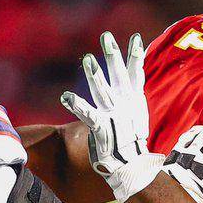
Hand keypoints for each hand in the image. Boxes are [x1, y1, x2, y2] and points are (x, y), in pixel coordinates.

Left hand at [60, 32, 162, 202]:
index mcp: (134, 100)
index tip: (135, 37)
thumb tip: (131, 80)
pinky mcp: (101, 128)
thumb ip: (131, 95)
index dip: (135, 55)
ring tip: (87, 59)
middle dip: (113, 56)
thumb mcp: (137, 114)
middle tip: (105, 37)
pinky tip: (65, 96)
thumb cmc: (131, 138)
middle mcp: (124, 104)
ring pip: (102, 91)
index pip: (135, 73)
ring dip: (95, 76)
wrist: (131, 165)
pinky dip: (77, 105)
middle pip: (118, 75)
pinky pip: (87, 114)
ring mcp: (113, 115)